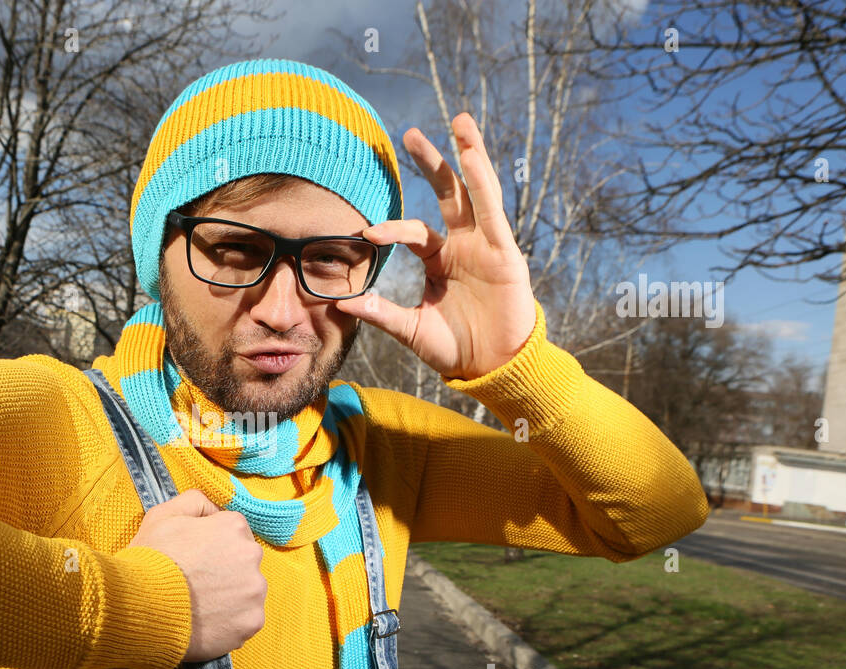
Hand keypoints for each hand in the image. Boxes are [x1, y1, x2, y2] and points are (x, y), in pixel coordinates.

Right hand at [124, 489, 266, 662]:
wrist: (141, 604)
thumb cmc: (151, 559)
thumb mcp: (163, 515)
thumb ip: (194, 501)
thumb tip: (213, 509)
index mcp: (234, 526)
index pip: (233, 533)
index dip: (212, 545)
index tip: (195, 559)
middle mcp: (251, 555)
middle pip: (244, 562)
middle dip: (226, 570)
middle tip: (197, 582)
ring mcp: (254, 590)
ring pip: (247, 592)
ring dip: (230, 597)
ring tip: (200, 604)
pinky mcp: (252, 621)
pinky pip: (247, 620)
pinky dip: (231, 622)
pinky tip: (207, 621)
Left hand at [337, 114, 537, 380]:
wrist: (492, 369)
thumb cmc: (456, 349)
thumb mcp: (411, 329)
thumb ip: (379, 313)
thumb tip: (338, 301)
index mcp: (441, 260)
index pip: (413, 232)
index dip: (390, 229)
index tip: (366, 233)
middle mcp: (464, 245)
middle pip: (448, 194)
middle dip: (432, 162)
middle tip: (410, 133)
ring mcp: (487, 246)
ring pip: (476, 192)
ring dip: (469, 156)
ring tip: (459, 122)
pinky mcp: (506, 254)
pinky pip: (493, 214)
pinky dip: (483, 184)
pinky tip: (473, 158)